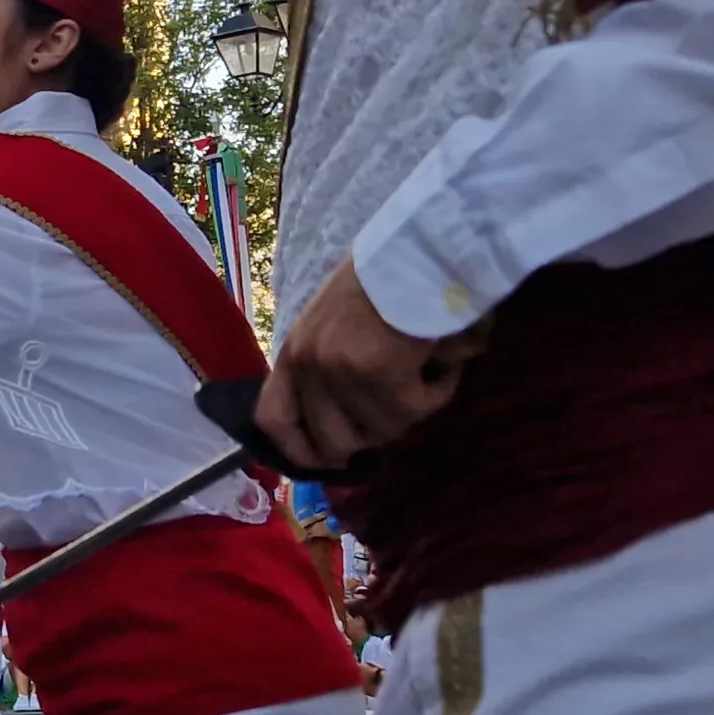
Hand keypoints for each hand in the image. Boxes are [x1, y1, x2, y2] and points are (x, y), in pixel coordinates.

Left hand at [258, 261, 461, 472]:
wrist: (415, 251)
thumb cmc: (377, 282)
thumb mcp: (329, 324)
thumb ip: (323, 369)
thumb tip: (337, 432)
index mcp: (292, 352)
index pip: (273, 421)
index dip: (297, 453)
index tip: (327, 464)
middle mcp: (310, 367)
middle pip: (333, 443)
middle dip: (370, 439)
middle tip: (395, 412)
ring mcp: (344, 375)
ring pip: (383, 431)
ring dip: (409, 409)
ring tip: (421, 368)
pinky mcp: (386, 378)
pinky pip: (418, 410)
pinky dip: (437, 391)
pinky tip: (440, 362)